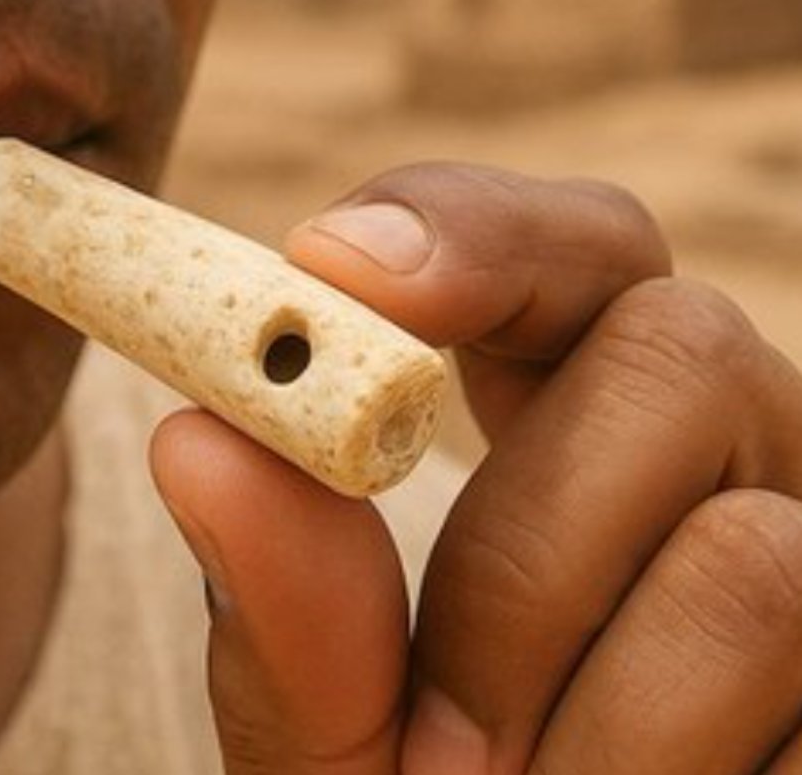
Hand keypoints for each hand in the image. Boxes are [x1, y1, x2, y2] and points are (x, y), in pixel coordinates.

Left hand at [150, 163, 801, 772]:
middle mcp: (737, 465)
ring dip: (597, 728)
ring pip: (753, 557)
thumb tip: (202, 439)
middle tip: (435, 755)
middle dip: (521, 561)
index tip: (328, 263)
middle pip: (678, 350)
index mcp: (590, 430)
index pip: (570, 250)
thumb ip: (285, 613)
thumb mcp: (329, 739)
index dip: (470, 227)